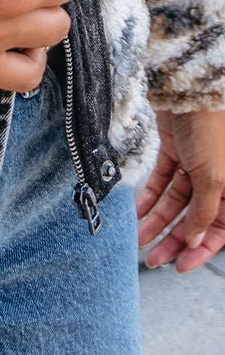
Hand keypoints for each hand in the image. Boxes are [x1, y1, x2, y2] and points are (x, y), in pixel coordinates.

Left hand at [136, 108, 224, 272]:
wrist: (188, 88)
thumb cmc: (210, 129)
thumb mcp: (213, 178)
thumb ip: (204, 212)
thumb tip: (194, 240)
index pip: (219, 230)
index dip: (200, 250)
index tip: (179, 266)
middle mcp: (217, 179)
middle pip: (194, 218)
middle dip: (174, 239)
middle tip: (153, 260)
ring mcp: (195, 165)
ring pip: (175, 202)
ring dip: (157, 221)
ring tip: (139, 240)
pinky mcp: (175, 151)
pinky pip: (162, 182)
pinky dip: (149, 197)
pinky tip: (136, 214)